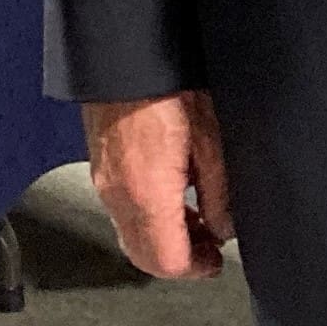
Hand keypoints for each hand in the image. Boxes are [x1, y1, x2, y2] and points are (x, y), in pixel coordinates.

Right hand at [87, 91, 232, 277]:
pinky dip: (148, 218)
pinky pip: (122, 211)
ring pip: (130, 236)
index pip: (167, 261)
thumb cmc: (167, 87)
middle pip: (144, 257)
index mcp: (148, 194)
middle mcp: (119, 196)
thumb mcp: (211, 140)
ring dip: (163, 239)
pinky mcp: (101, 168)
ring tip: (196, 221)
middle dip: (179, 260)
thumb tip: (225, 228)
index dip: (197, 269)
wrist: (125, 57)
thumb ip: (220, 193)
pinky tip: (172, 199)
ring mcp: (106, 183)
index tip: (215, 262)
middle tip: (209, 249)